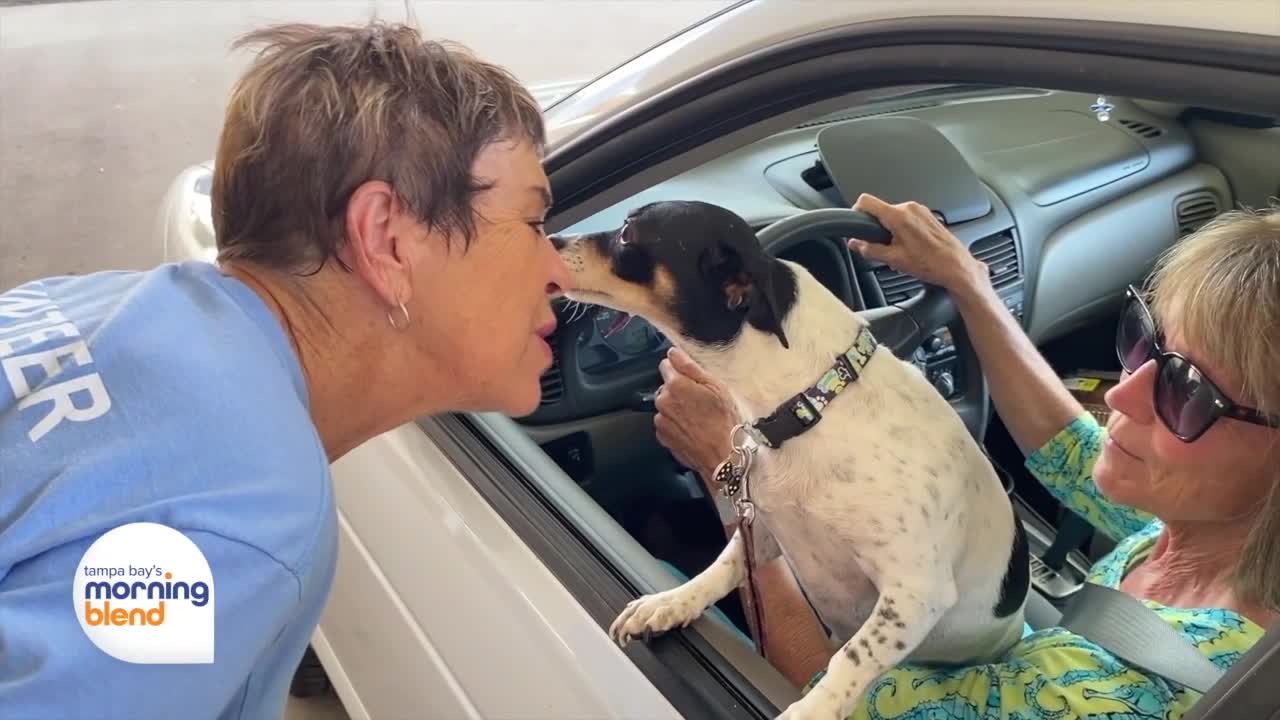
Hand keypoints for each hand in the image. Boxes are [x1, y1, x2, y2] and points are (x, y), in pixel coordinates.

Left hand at [654, 347, 737, 477]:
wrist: (723, 455)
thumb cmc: (724, 420)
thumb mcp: (715, 386)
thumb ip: (689, 366)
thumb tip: (672, 353)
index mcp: (675, 384)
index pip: (666, 365)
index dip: (680, 370)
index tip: (693, 380)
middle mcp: (663, 401)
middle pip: (666, 387)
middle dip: (679, 391)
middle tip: (701, 401)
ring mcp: (661, 420)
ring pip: (666, 406)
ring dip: (677, 408)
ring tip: (698, 418)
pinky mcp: (662, 436)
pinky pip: (666, 423)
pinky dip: (676, 424)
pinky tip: (692, 429)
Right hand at [847, 193, 987, 293]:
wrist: (956, 267)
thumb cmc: (932, 264)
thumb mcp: (894, 259)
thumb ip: (870, 250)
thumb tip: (855, 244)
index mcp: (899, 216)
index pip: (867, 201)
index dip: (857, 211)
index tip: (856, 223)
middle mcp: (910, 208)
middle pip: (881, 210)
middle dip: (877, 227)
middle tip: (882, 246)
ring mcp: (921, 210)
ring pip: (894, 214)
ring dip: (891, 229)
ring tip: (899, 249)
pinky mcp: (928, 215)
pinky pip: (908, 217)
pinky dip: (903, 229)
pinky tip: (911, 246)